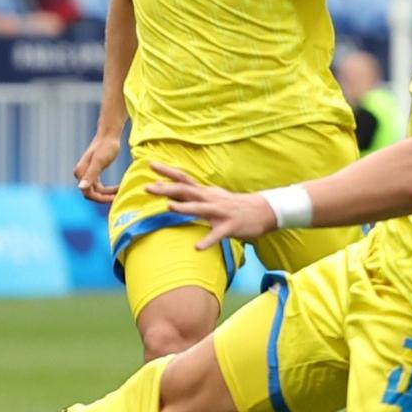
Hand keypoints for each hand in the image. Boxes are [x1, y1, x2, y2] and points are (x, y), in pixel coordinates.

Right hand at [73, 126, 121, 202]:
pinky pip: (99, 187)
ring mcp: (87, 174)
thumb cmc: (106, 146)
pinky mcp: (94, 172)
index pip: (87, 193)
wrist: (109, 135)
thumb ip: (91, 174)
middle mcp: (81, 175)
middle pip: (91, 194)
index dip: (100, 198)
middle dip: (104, 197)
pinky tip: (118, 188)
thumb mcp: (99, 161)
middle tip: (119, 196)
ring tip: (121, 191)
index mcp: (80, 173)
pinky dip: (108, 189)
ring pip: (96, 191)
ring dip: (108, 193)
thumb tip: (81, 187)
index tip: (115, 198)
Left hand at [145, 162, 276, 248]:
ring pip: (200, 209)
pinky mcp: (230, 226)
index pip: (184, 179)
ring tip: (169, 207)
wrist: (264, 211)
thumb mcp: (212, 196)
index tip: (150, 164)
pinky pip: (217, 235)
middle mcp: (210, 199)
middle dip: (167, 189)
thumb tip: (169, 193)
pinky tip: (198, 247)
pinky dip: (207, 240)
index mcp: (205, 192)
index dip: (167, 172)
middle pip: (186, 191)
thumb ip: (192, 196)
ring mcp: (220, 212)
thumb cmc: (233, 205)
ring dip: (184, 208)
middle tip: (147, 188)